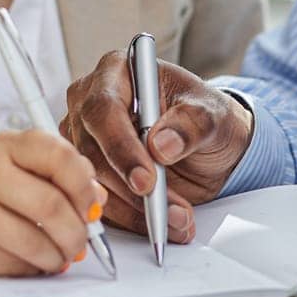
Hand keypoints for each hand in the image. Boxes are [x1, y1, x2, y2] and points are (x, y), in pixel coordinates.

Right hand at [0, 130, 106, 275]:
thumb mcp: (19, 160)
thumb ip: (61, 172)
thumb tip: (97, 201)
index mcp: (7, 144)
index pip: (58, 157)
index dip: (85, 186)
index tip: (92, 207)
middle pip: (49, 206)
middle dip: (76, 232)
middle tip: (82, 242)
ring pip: (31, 242)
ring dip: (57, 256)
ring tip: (63, 256)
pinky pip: (9, 264)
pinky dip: (31, 268)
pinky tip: (35, 262)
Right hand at [63, 51, 253, 242]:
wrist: (209, 146)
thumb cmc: (205, 117)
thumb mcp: (212, 115)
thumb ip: (191, 124)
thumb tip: (161, 144)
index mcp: (117, 72)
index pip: (104, 109)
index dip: (121, 147)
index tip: (146, 179)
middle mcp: (91, 102)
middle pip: (90, 150)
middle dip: (129, 187)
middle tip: (164, 208)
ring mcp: (84, 138)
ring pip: (92, 181)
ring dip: (133, 209)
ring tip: (175, 220)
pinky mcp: (88, 172)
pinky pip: (99, 201)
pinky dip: (130, 219)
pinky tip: (160, 225)